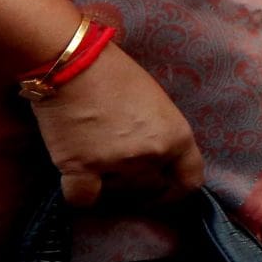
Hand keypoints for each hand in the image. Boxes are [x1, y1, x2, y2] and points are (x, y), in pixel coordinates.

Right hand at [29, 45, 204, 209]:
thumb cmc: (116, 74)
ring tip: (93, 156)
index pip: (189, 181)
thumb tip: (152, 158)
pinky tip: (75, 178)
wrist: (72, 62)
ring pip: (114, 193)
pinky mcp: (80, 167)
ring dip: (105, 184)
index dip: (175, 193)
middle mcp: (152, 154)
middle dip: (134, 183)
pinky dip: (78, 194)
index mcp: (177, 137)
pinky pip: (81, 199)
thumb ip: (160, 135)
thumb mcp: (157, 105)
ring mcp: (117, 163)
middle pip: (147, 187)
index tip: (161, 194)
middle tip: (115, 165)